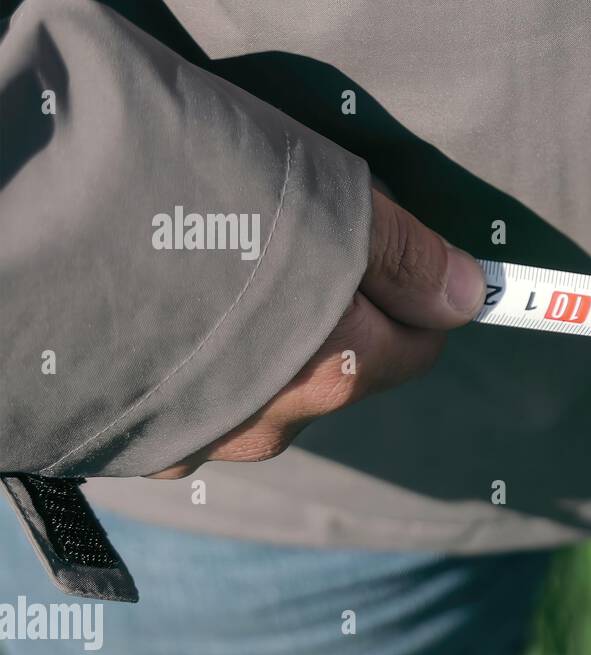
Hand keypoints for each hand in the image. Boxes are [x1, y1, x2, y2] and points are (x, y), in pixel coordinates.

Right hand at [150, 189, 483, 477]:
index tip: (397, 267)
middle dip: (335, 321)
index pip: (414, 349)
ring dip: (265, 347)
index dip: (412, 301)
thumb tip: (468, 297)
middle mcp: (272, 422)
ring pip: (267, 398)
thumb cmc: (177, 197)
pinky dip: (204, 372)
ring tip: (217, 279)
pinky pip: (201, 411)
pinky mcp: (138, 444)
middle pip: (339, 377)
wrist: (16, 241)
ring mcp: (200, 440)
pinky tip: (172, 320)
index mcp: (333, 367)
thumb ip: (402, 255)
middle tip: (291, 250)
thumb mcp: (317, 200)